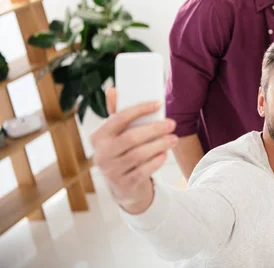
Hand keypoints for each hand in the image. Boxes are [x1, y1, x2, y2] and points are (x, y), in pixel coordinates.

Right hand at [91, 88, 177, 213]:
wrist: (123, 185)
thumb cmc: (123, 151)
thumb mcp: (118, 134)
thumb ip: (118, 113)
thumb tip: (114, 90)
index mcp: (99, 137)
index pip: (119, 118)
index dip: (140, 109)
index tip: (159, 103)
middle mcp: (101, 154)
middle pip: (131, 137)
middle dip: (154, 129)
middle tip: (172, 124)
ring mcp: (111, 171)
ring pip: (138, 155)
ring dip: (159, 145)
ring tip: (173, 139)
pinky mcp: (123, 185)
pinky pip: (143, 171)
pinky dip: (156, 162)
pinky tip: (164, 154)